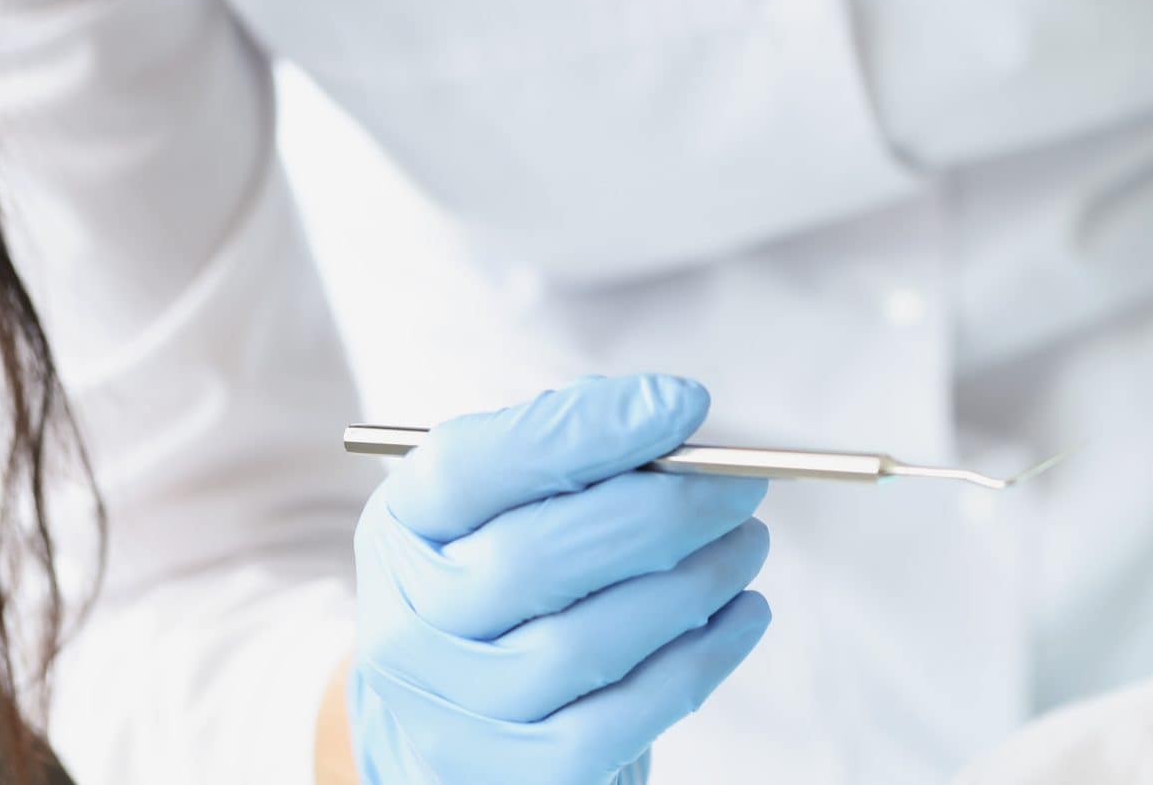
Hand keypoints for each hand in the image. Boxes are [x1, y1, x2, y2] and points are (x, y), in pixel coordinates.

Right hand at [349, 373, 773, 782]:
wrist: (467, 714)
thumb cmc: (514, 580)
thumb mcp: (513, 500)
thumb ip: (576, 452)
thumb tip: (674, 416)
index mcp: (404, 525)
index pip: (475, 468)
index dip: (585, 429)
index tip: (685, 404)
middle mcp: (407, 624)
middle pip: (536, 558)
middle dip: (664, 512)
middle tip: (741, 488)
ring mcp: (453, 712)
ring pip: (586, 643)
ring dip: (694, 583)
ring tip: (747, 544)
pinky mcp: (515, 775)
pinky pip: (622, 718)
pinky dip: (701, 660)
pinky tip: (744, 614)